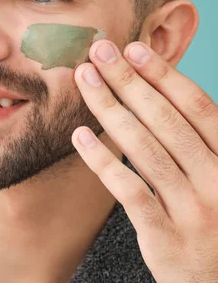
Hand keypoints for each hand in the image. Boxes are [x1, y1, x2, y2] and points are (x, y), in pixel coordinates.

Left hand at [71, 39, 217, 282]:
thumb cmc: (214, 218)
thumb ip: (202, 140)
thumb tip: (166, 91)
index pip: (197, 107)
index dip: (163, 75)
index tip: (132, 48)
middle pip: (166, 120)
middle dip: (129, 81)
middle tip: (98, 52)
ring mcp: (192, 209)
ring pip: (144, 148)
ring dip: (110, 109)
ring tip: (84, 80)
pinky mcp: (164, 235)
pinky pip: (129, 190)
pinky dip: (102, 161)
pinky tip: (79, 136)